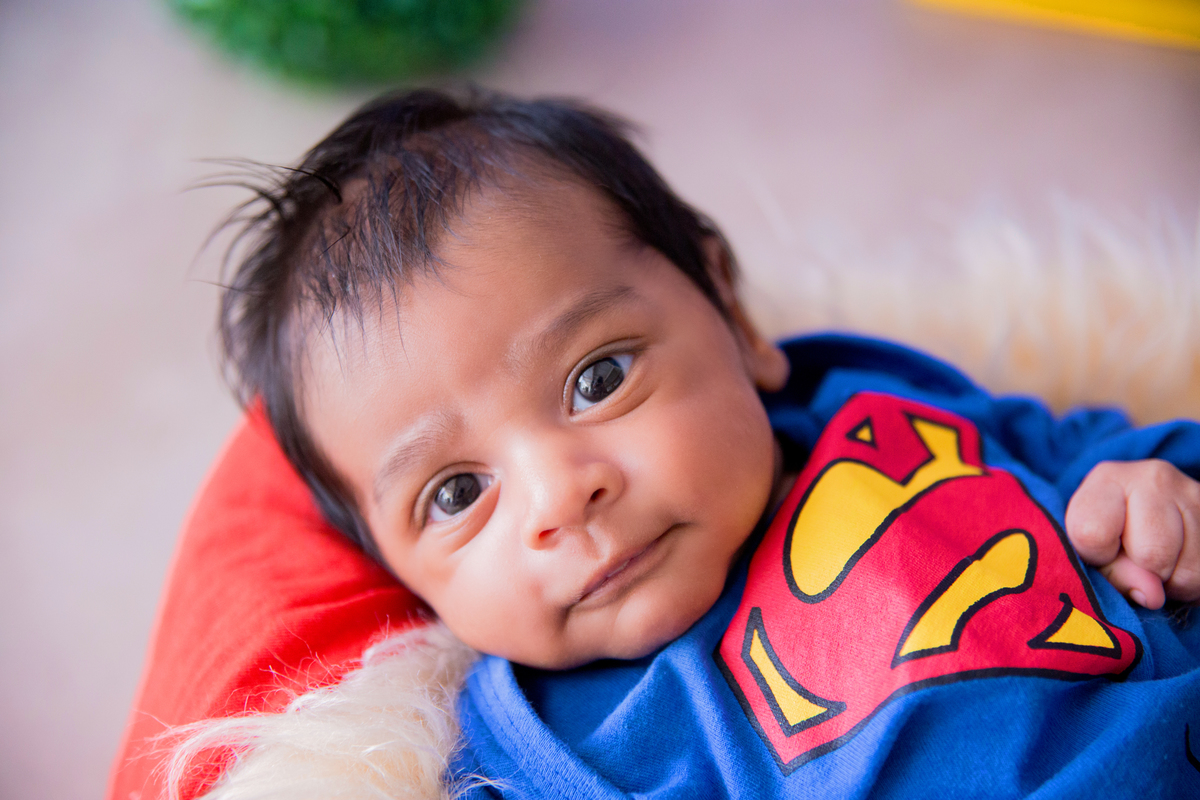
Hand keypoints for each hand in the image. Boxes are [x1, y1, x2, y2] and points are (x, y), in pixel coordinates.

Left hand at [1065, 460, 1199, 608]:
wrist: (1146, 513)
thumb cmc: (1109, 533)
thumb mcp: (1093, 549)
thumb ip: (1111, 573)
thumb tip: (1152, 595)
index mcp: (1108, 479)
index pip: (1093, 534)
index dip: (1098, 556)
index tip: (1101, 549)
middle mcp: (1154, 479)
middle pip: (1151, 554)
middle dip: (1143, 571)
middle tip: (1136, 558)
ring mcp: (1193, 494)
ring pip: (1187, 569)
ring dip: (1172, 580)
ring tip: (1159, 561)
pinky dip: (1193, 581)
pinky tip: (1179, 561)